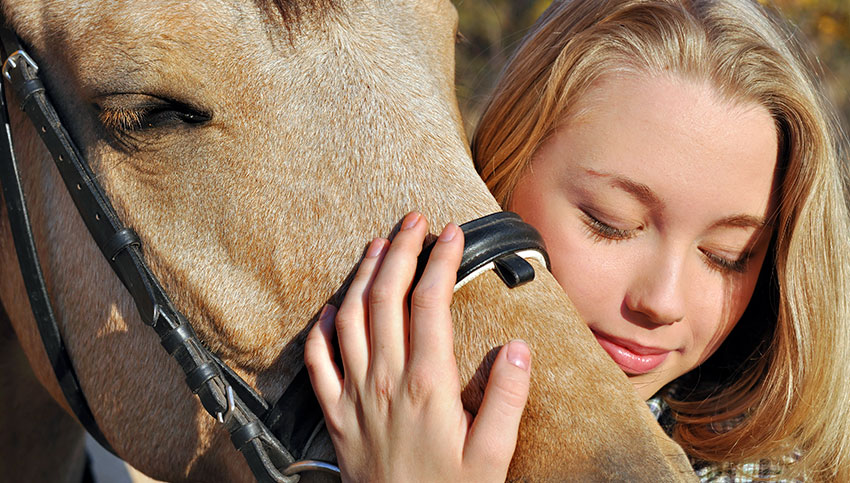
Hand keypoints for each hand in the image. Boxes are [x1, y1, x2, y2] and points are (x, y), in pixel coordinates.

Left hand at [304, 212, 531, 481]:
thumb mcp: (493, 456)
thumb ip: (507, 399)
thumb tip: (518, 347)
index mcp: (427, 384)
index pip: (431, 302)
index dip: (441, 260)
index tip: (453, 233)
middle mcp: (385, 380)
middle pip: (386, 297)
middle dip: (401, 250)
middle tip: (414, 220)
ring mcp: (354, 395)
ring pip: (350, 318)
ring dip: (362, 275)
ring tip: (377, 245)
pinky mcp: (335, 415)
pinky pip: (319, 362)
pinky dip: (322, 330)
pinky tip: (330, 310)